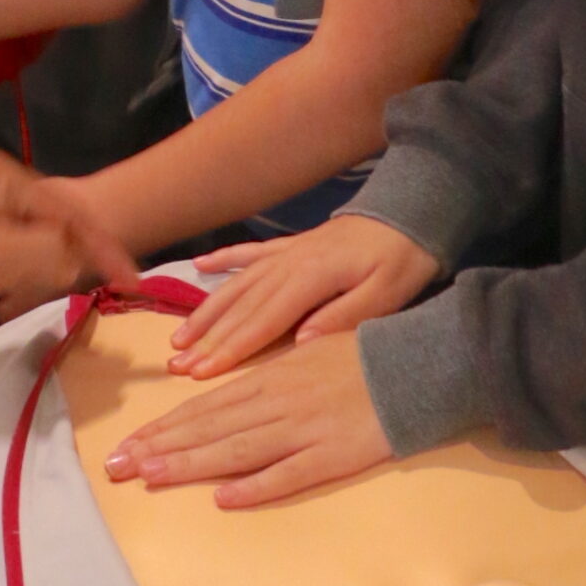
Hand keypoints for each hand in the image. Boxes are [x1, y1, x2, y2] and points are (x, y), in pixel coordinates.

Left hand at [0, 149, 140, 327]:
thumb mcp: (0, 258)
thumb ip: (53, 252)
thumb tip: (82, 257)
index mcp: (3, 175)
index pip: (71, 212)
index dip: (104, 248)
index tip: (133, 282)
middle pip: (54, 224)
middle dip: (68, 261)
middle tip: (91, 294)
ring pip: (33, 241)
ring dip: (40, 272)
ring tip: (43, 298)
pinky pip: (9, 252)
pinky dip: (18, 275)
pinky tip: (10, 299)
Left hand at [107, 332, 393, 507]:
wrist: (415, 365)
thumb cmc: (357, 359)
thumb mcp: (299, 358)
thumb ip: (261, 380)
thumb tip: (219, 397)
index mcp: (266, 379)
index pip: (201, 409)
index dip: (160, 429)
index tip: (124, 446)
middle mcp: (276, 404)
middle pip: (208, 429)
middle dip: (159, 448)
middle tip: (116, 468)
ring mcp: (303, 430)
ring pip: (237, 450)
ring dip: (191, 464)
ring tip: (152, 477)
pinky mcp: (333, 455)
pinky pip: (289, 474)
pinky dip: (257, 485)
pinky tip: (225, 498)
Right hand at [168, 216, 439, 377]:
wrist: (410, 212)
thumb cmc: (403, 259)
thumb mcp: (387, 293)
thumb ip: (344, 316)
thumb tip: (301, 341)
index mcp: (310, 278)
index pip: (262, 321)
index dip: (230, 349)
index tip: (201, 373)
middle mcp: (288, 264)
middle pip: (240, 307)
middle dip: (207, 338)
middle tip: (175, 365)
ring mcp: (286, 252)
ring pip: (236, 285)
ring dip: (205, 311)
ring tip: (178, 337)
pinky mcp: (291, 245)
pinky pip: (248, 254)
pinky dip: (222, 260)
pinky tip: (199, 267)